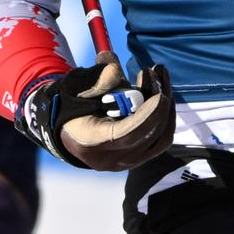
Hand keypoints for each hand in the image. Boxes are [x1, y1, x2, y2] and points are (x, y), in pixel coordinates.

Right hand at [15, 53, 174, 171]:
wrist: (67, 131)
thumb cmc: (71, 107)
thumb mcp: (76, 90)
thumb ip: (95, 81)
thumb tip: (114, 70)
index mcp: (91, 143)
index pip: (127, 135)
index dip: (147, 116)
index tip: (160, 94)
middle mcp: (111, 159)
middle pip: (147, 135)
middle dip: (159, 101)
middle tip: (157, 71)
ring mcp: (127, 163)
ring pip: (159, 138)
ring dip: (166, 106)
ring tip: (159, 77)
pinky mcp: (138, 159)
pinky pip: (159, 141)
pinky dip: (164, 117)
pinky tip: (160, 93)